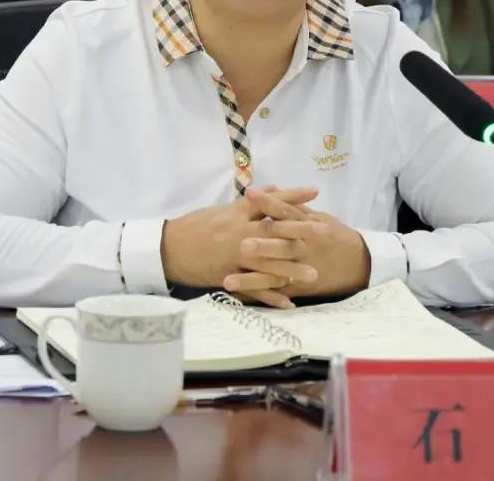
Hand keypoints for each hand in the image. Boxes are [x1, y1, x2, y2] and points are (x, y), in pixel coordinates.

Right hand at [160, 186, 327, 308]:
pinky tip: (289, 304)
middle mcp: (239, 231)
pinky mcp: (228, 275)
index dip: (293, 195)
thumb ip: (250, 203)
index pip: (270, 201)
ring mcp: (234, 255)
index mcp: (238, 212)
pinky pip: (253, 288)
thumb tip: (274, 190)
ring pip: (267, 263)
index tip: (315, 190)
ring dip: (292, 269)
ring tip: (314, 275)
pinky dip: (271, 296)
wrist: (168, 247)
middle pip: (275, 230)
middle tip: (325, 231)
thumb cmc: (196, 225)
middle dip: (301, 231)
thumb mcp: (223, 208)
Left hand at [222, 198, 370, 301]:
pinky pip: (277, 293)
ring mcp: (302, 270)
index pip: (286, 212)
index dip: (268, 203)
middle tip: (241, 245)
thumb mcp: (320, 217)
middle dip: (262, 246)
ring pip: (274, 275)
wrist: (360, 263)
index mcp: (309, 227)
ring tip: (228, 280)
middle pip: (281, 246)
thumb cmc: (336, 236)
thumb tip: (273, 191)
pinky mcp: (300, 288)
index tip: (249, 194)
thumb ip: (296, 208)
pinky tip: (240, 298)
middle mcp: (304, 249)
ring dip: (251, 279)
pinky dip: (260, 297)